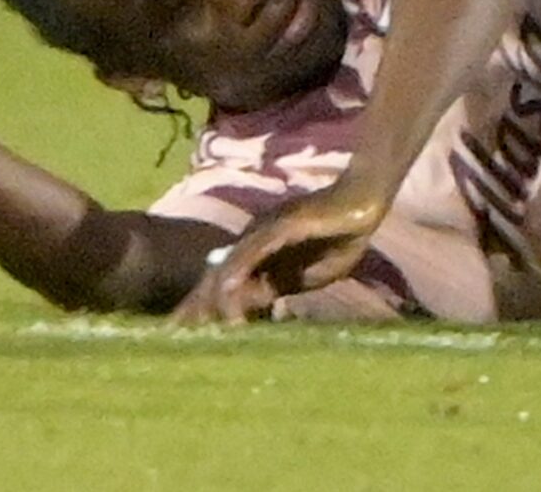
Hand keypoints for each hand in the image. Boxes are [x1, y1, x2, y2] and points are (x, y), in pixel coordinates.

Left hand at [167, 180, 388, 325]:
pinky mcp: (283, 223)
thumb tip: (252, 308)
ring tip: (202, 326)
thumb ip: (278, 288)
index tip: (185, 336)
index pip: (223, 282)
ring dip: (215, 299)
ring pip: (231, 265)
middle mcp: (253, 238)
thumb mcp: (305, 277)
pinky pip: (255, 250)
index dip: (203, 308)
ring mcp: (265, 229)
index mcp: (259, 252)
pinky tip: (228, 290)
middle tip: (175, 337)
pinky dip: (240, 271)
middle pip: (216, 274)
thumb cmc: (340, 238)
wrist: (365, 204)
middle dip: (195, 307)